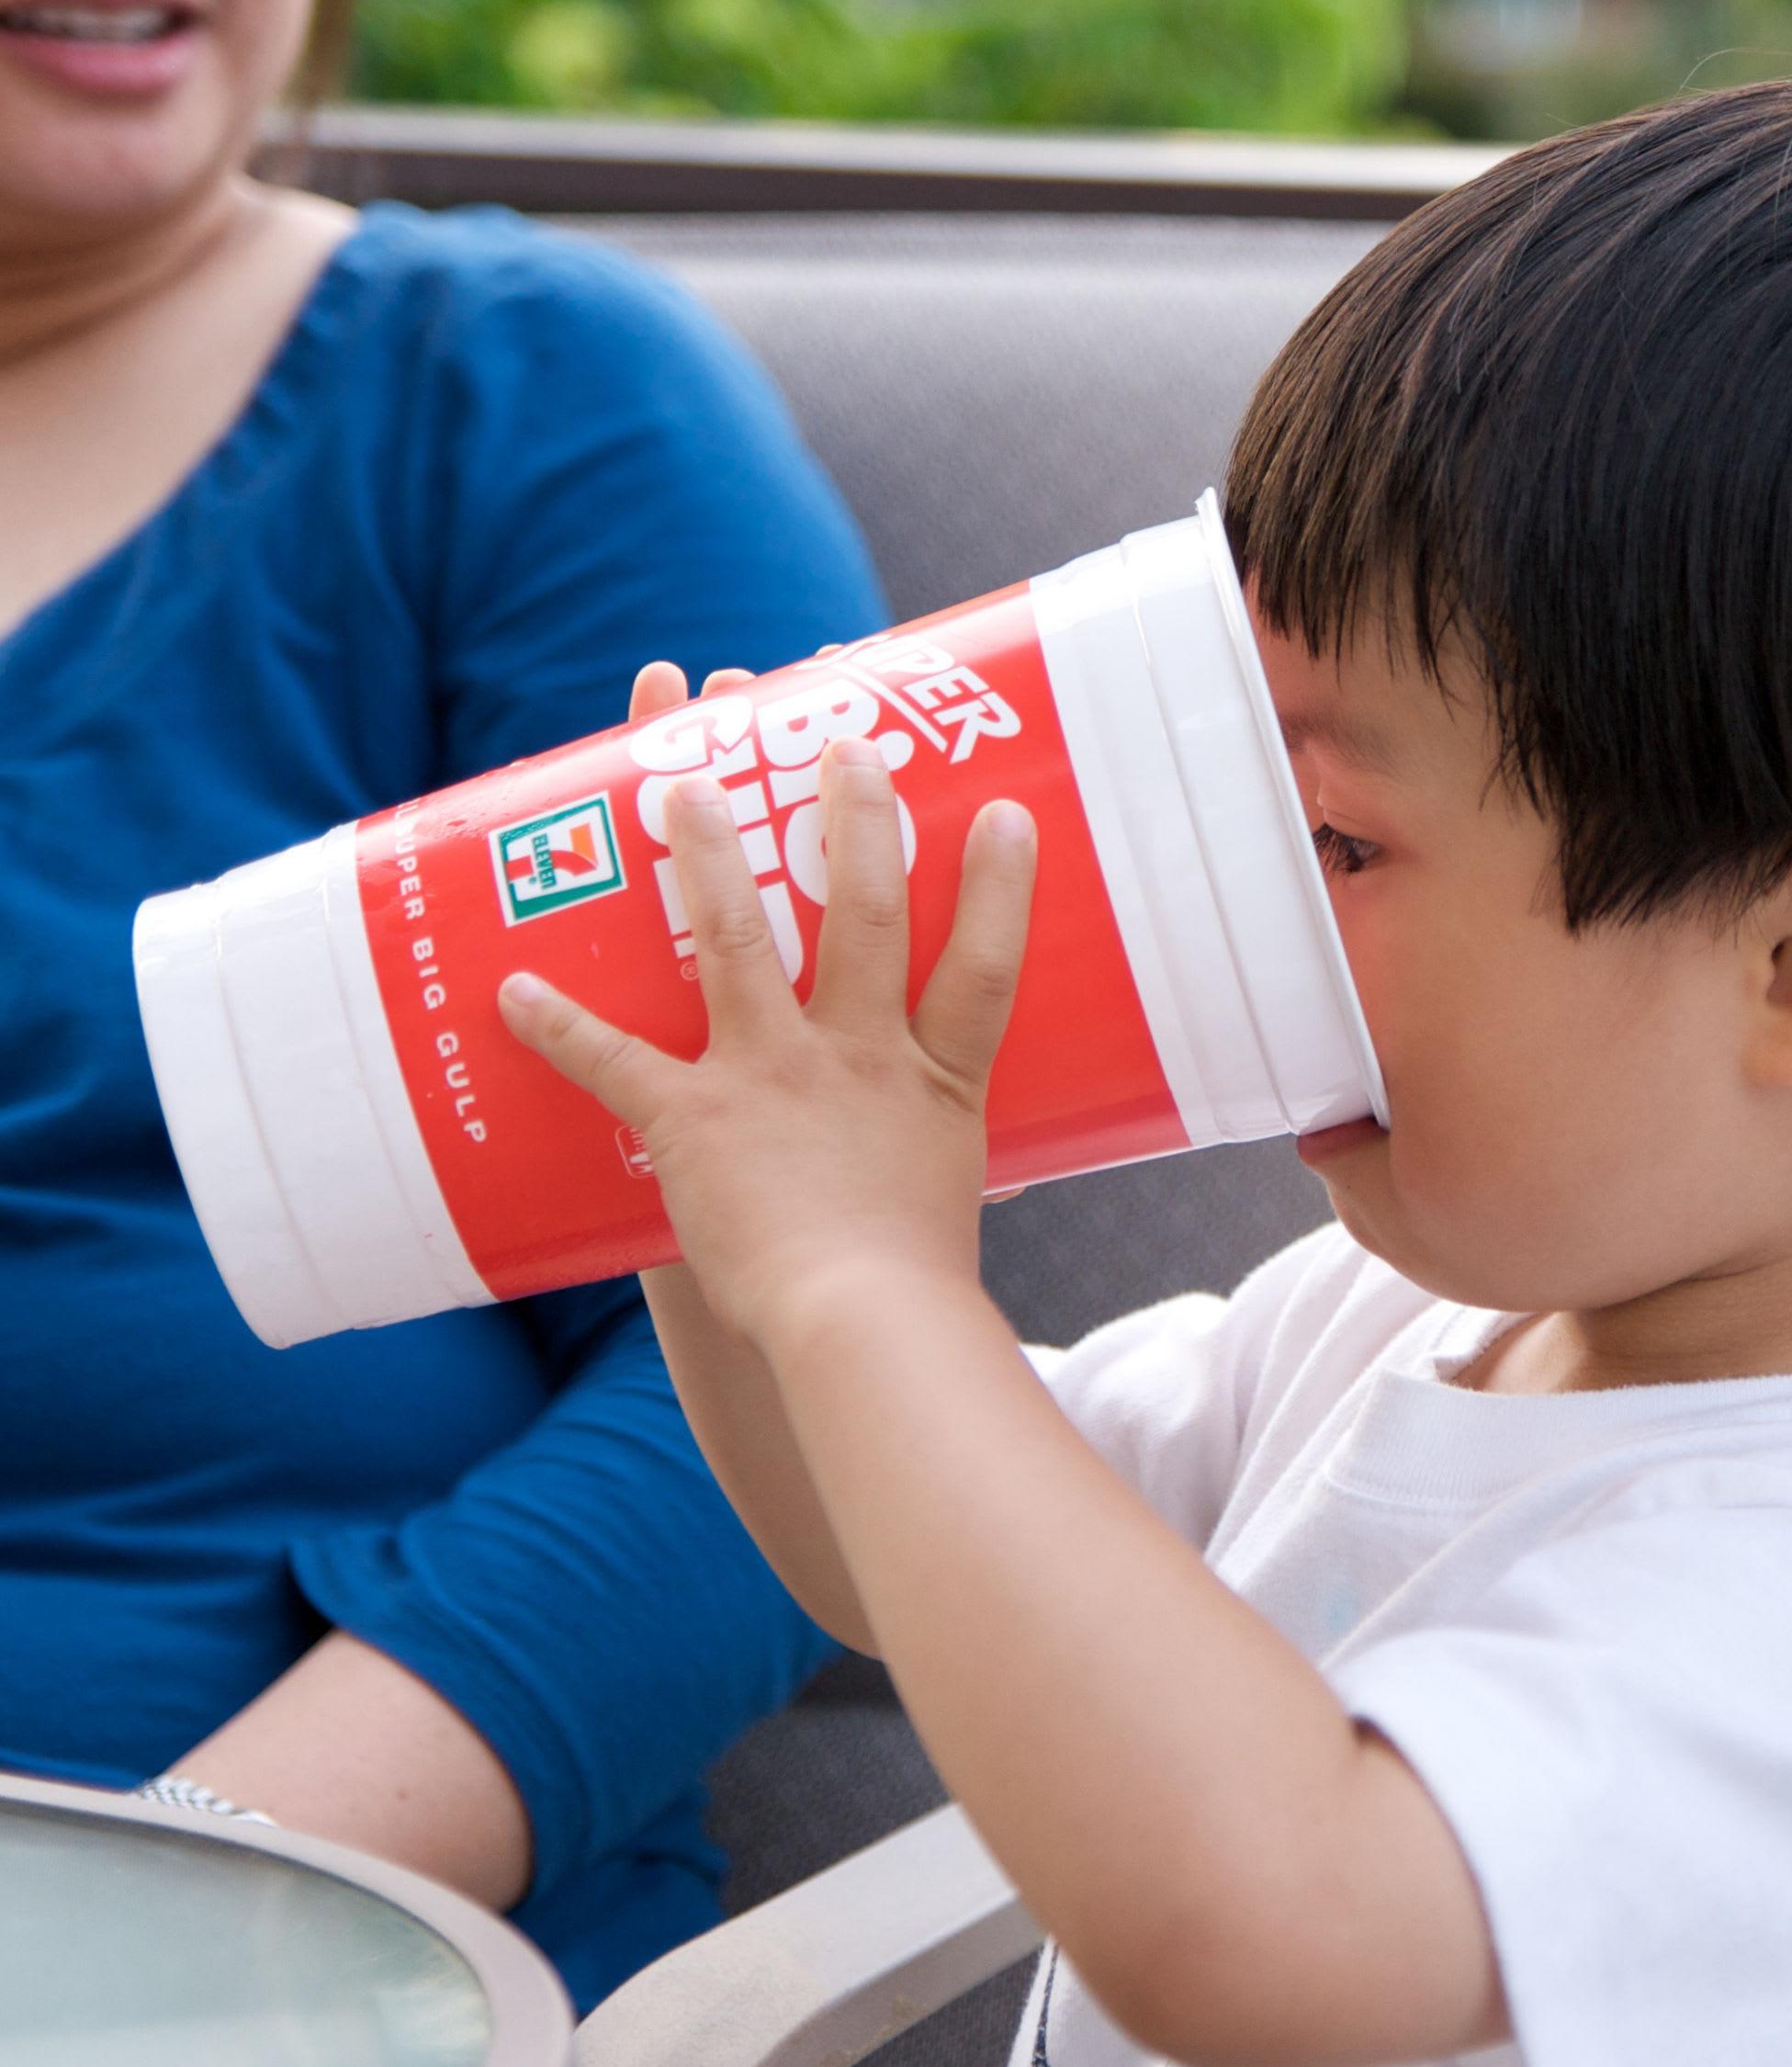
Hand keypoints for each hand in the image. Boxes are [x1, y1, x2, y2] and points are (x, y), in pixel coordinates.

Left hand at [498, 681, 1038, 1347]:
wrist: (864, 1324)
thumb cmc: (914, 1279)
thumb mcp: (954, 1194)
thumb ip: (950, 1158)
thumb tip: (994, 1169)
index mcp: (933, 1076)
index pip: (983, 961)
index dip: (999, 885)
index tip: (1005, 815)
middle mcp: (857, 1054)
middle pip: (861, 914)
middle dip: (849, 820)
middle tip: (841, 742)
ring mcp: (773, 1077)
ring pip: (737, 943)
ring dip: (706, 856)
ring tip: (678, 781)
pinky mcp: (696, 1121)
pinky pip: (615, 1063)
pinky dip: (557, 1027)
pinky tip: (512, 988)